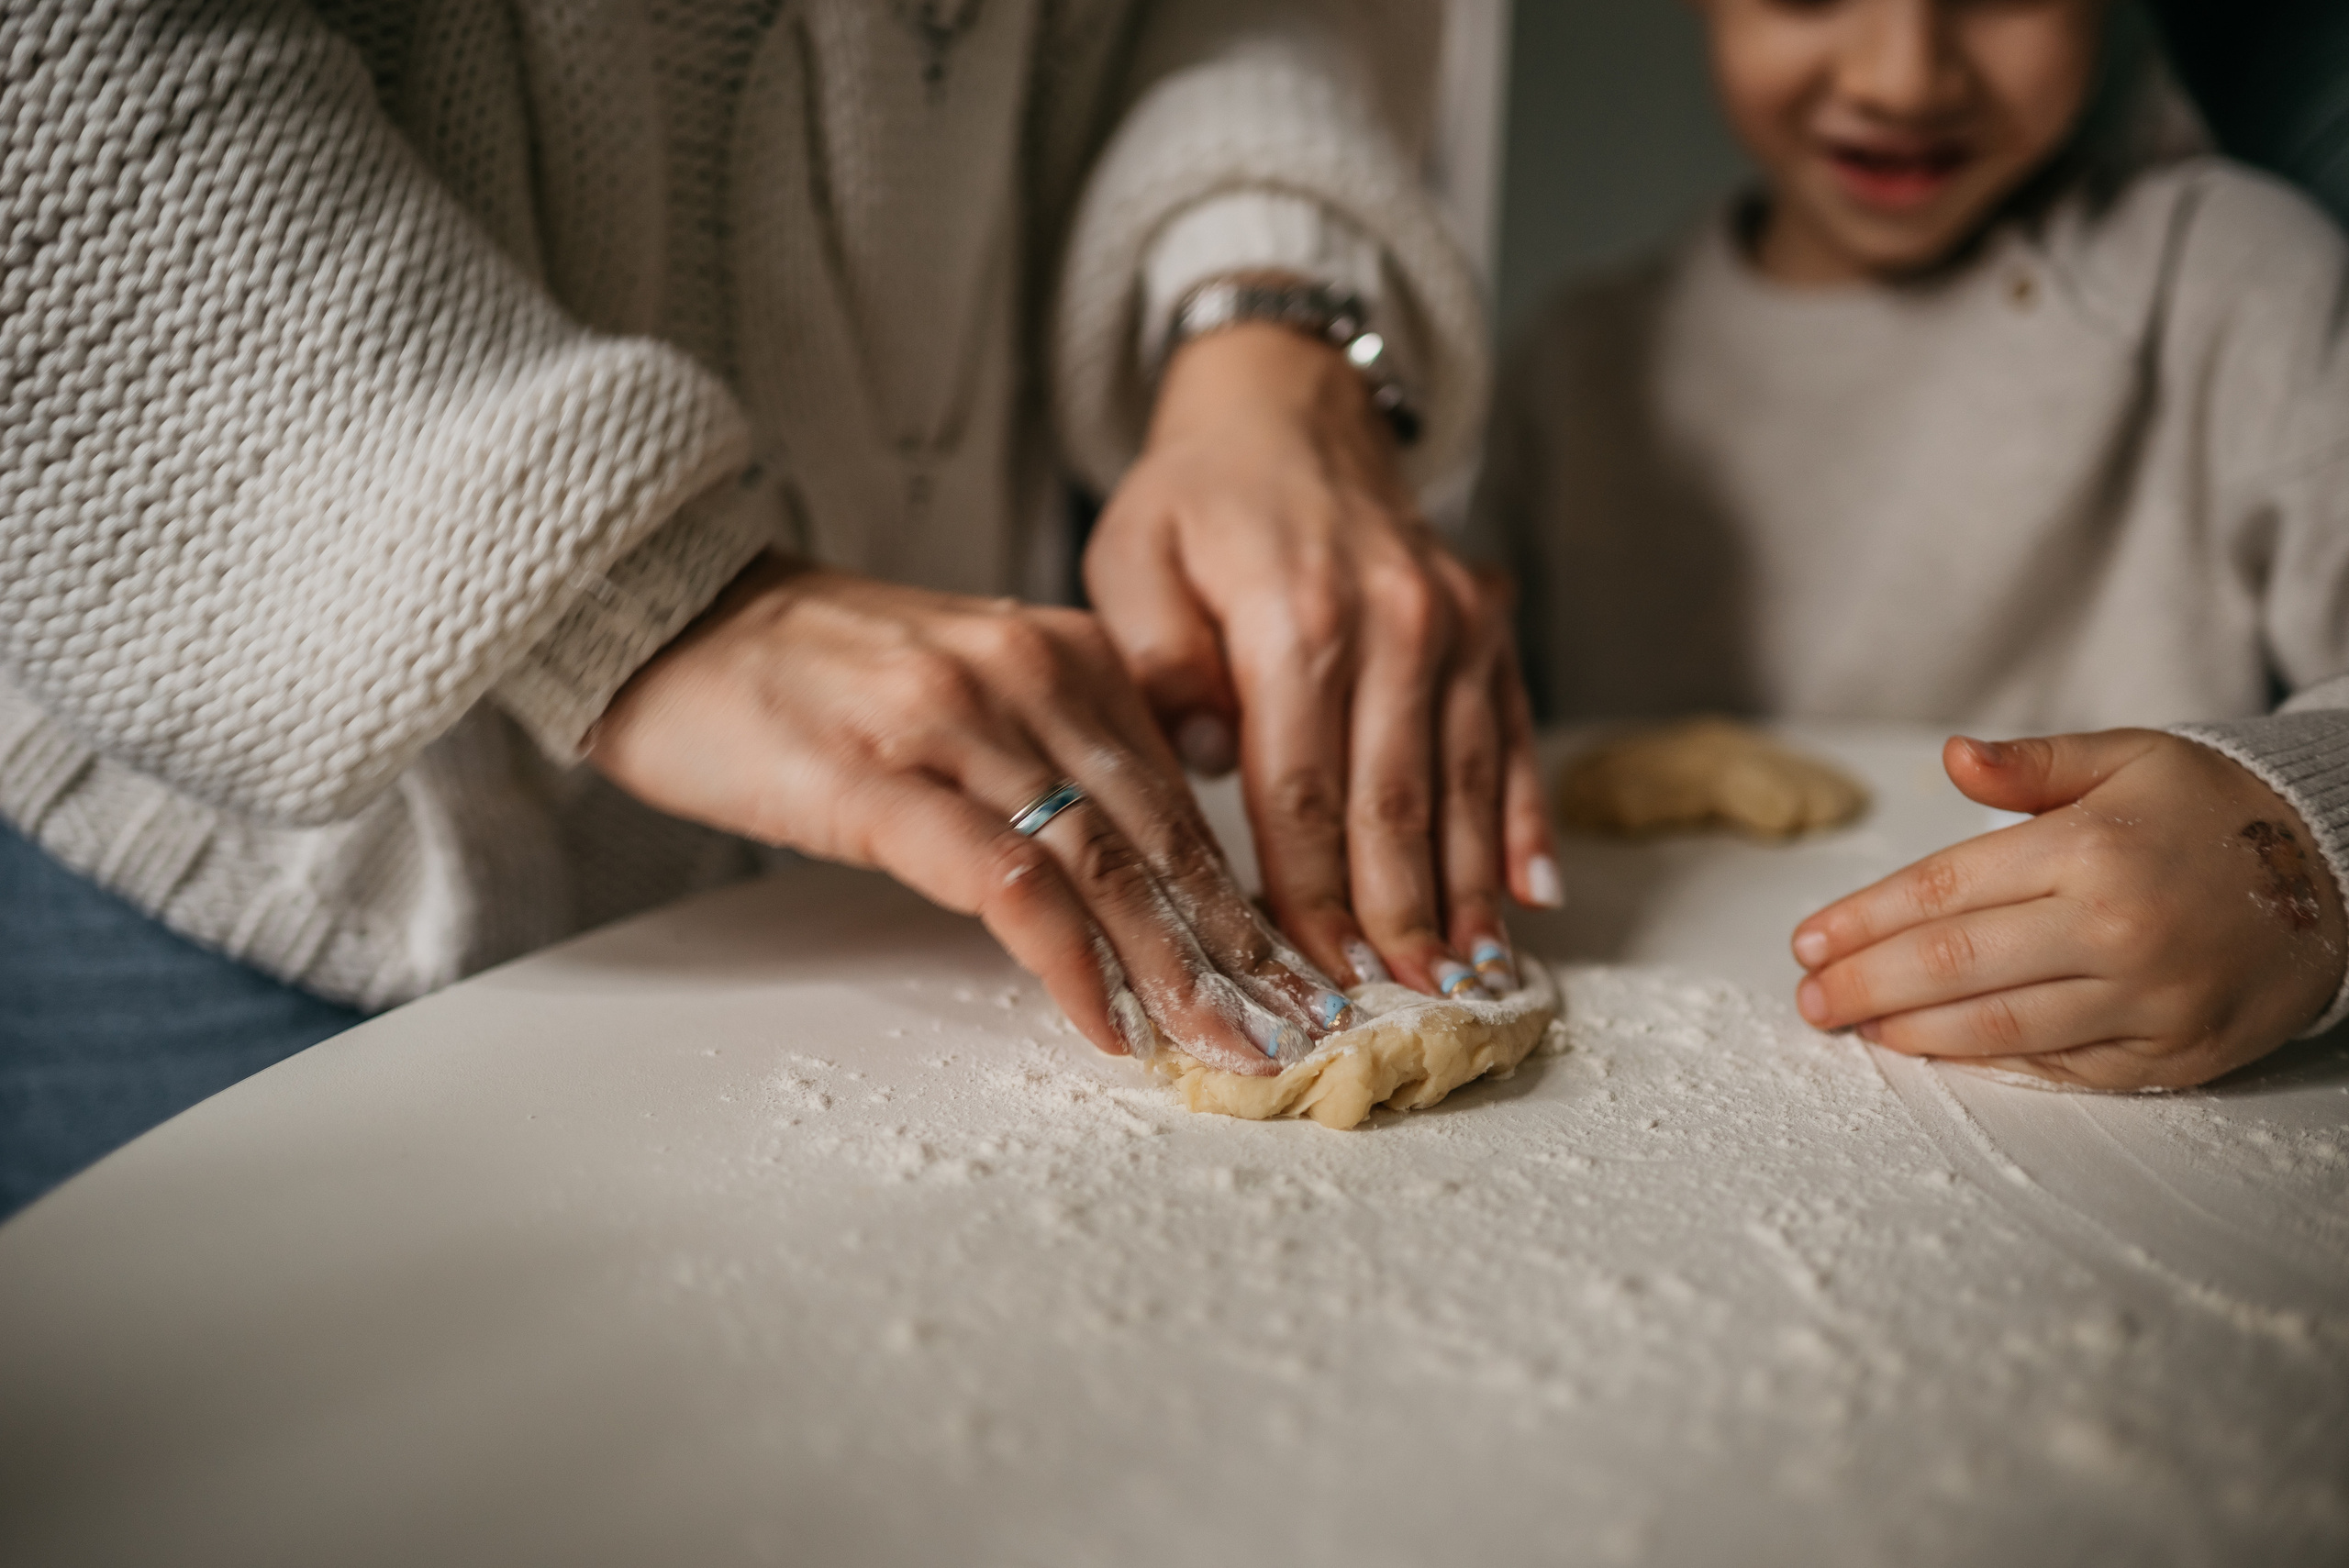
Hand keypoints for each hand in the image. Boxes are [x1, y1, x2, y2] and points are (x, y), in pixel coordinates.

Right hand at [589, 558, 1358, 1074]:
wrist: (670, 610)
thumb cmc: (812, 669)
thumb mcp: (964, 682)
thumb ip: (1055, 748)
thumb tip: (1135, 860)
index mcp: (1065, 653)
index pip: (1183, 794)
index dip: (1246, 896)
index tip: (1294, 974)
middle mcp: (1028, 677)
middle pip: (1163, 835)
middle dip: (1239, 949)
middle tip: (1300, 1033)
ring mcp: (955, 726)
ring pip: (1103, 864)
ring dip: (1173, 972)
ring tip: (1224, 1048)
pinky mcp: (878, 782)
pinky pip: (1003, 882)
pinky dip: (1064, 961)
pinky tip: (1100, 1022)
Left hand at [1085, 320, 1558, 1001]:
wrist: (1289, 406)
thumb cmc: (1198, 498)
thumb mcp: (1131, 557)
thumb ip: (1155, 663)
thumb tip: (1202, 761)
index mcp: (1296, 617)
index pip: (1303, 790)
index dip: (1311, 894)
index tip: (1314, 974)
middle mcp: (1394, 622)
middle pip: (1396, 802)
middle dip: (1398, 915)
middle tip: (1402, 1006)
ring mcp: (1456, 624)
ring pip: (1465, 782)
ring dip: (1470, 888)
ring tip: (1470, 978)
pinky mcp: (1490, 627)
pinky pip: (1514, 738)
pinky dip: (1524, 820)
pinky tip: (1535, 894)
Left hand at [1791, 731, 2348, 1088]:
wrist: (2345, 870)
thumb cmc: (2216, 810)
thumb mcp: (2129, 758)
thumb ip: (2031, 765)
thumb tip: (1950, 757)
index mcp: (2089, 847)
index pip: (1941, 891)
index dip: (1862, 921)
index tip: (1807, 942)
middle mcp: (2114, 927)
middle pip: (1953, 965)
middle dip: (1865, 985)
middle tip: (1809, 1000)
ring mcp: (2147, 997)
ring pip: (1999, 1025)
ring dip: (1913, 1031)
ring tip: (1857, 1026)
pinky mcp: (2176, 1050)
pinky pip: (2063, 1066)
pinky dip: (1992, 1060)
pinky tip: (1940, 1050)